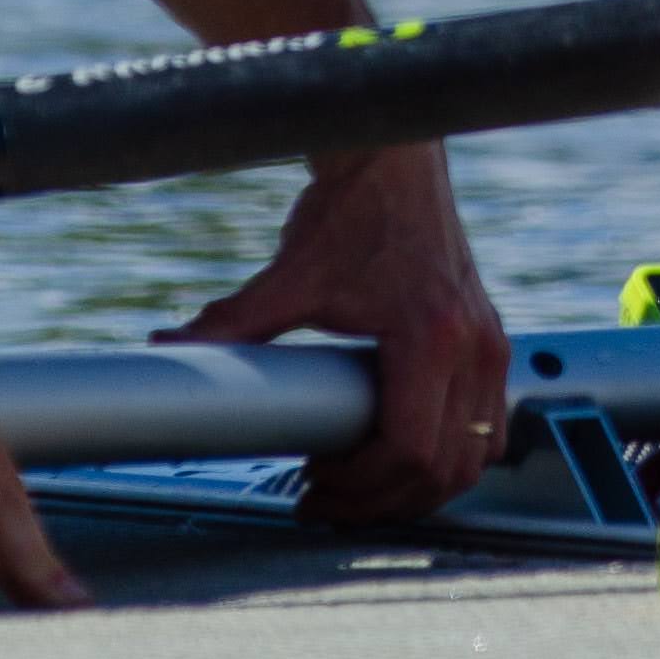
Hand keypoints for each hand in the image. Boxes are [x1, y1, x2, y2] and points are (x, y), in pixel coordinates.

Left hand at [161, 145, 507, 524]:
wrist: (393, 157)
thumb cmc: (351, 209)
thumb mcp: (291, 275)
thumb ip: (230, 322)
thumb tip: (169, 350)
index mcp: (431, 337)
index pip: (410, 450)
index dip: (360, 489)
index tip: (314, 487)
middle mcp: (474, 346)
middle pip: (446, 469)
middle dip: (384, 501)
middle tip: (326, 499)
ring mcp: (490, 344)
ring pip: (476, 455)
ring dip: (421, 486)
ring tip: (360, 487)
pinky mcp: (489, 338)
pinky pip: (487, 424)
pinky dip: (451, 454)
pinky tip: (402, 452)